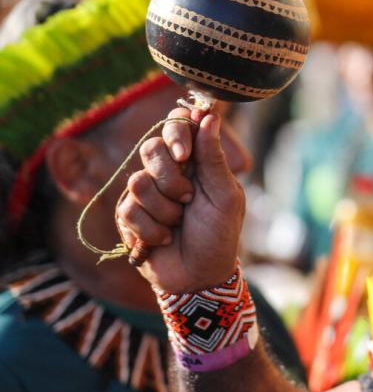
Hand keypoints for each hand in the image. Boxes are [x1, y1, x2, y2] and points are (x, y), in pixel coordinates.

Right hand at [116, 107, 244, 293]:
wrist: (199, 277)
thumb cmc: (219, 235)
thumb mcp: (225, 196)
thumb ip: (214, 157)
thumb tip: (210, 115)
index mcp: (195, 161)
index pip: (177, 124)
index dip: (176, 132)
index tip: (184, 154)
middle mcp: (168, 171)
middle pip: (150, 148)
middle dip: (171, 179)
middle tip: (188, 200)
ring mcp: (145, 193)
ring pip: (138, 182)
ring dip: (164, 210)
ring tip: (179, 223)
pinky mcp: (128, 216)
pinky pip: (128, 210)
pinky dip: (152, 229)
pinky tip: (165, 239)